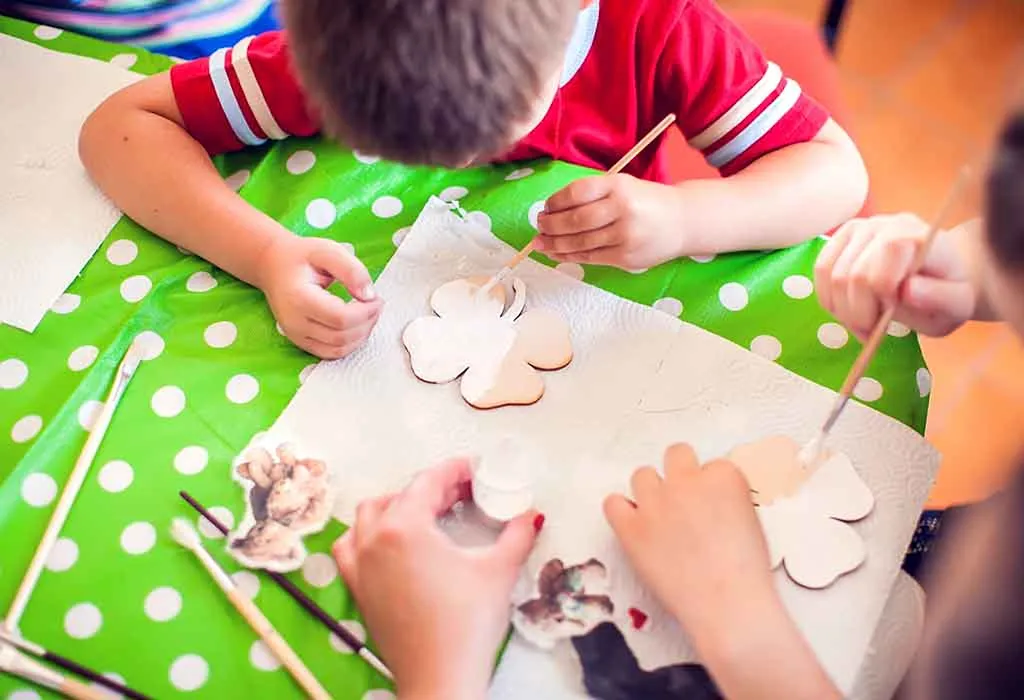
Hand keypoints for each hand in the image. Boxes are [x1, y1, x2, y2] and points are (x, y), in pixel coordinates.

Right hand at [256, 235, 382, 358]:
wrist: (273, 265)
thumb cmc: (300, 257)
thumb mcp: (328, 250)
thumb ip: (352, 270)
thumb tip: (369, 296)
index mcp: (299, 298)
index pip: (341, 318)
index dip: (366, 312)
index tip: (377, 298)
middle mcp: (294, 322)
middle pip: (341, 337)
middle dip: (367, 323)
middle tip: (376, 305)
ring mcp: (296, 335)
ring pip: (338, 349)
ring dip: (361, 336)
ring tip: (368, 314)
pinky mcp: (301, 342)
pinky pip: (330, 353)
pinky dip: (349, 343)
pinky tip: (356, 326)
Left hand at [333, 459, 540, 699]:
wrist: (440, 677)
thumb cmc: (466, 623)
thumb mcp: (498, 570)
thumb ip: (517, 535)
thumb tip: (532, 516)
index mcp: (405, 527)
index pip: (428, 482)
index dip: (454, 470)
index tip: (473, 469)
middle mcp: (374, 540)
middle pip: (400, 495)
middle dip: (431, 488)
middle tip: (462, 494)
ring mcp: (360, 565)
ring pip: (367, 516)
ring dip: (395, 506)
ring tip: (425, 513)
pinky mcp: (358, 589)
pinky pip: (349, 548)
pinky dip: (364, 536)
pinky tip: (387, 543)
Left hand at [534, 174, 686, 269]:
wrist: (682, 222)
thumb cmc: (645, 202)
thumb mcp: (622, 186)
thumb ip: (591, 195)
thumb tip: (551, 211)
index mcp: (618, 186)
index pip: (577, 193)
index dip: (555, 202)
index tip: (546, 207)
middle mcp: (622, 209)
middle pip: (575, 220)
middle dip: (550, 225)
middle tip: (539, 226)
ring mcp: (625, 235)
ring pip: (579, 242)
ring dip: (554, 243)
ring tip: (541, 242)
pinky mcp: (626, 257)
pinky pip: (590, 257)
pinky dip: (568, 256)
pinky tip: (556, 253)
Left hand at [604, 445, 776, 654]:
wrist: (727, 605)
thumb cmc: (747, 573)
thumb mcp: (750, 522)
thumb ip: (727, 501)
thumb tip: (709, 504)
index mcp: (723, 477)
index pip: (712, 467)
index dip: (711, 489)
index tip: (712, 509)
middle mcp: (687, 481)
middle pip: (676, 454)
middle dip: (679, 473)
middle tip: (683, 502)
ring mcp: (655, 502)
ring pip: (642, 475)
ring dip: (650, 491)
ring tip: (659, 517)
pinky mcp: (631, 526)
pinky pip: (613, 503)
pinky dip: (621, 511)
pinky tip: (633, 525)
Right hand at [814, 214, 977, 339]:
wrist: (939, 272)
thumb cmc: (948, 291)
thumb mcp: (958, 304)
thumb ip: (940, 298)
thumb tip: (908, 290)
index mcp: (920, 235)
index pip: (888, 253)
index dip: (883, 292)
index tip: (891, 315)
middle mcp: (885, 224)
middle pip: (853, 273)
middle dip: (858, 312)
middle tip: (872, 331)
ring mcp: (859, 228)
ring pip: (831, 275)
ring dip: (842, 310)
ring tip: (862, 323)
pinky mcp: (841, 237)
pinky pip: (820, 270)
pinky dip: (829, 299)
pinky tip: (847, 311)